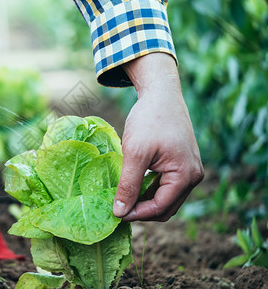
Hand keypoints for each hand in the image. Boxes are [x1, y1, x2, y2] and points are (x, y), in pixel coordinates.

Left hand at [113, 53, 203, 220]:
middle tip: (117, 208)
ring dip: (144, 202)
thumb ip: (128, 185)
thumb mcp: (135, 153)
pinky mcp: (181, 165)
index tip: (114, 214)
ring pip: (165, 199)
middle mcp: (193, 177)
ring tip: (122, 198)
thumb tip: (119, 212)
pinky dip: (149, 191)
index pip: (159, 208)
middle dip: (141, 211)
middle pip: (165, 208)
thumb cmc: (149, 120)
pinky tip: (132, 186)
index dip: (136, 214)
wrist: (161, 94)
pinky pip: (165, 187)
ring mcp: (189, 171)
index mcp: (186, 176)